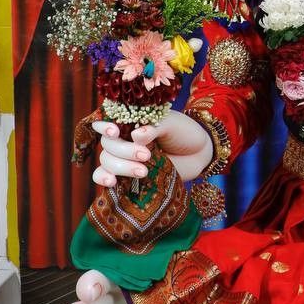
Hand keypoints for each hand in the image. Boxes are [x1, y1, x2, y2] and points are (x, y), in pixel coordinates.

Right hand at [92, 109, 212, 186]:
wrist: (199, 154)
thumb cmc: (184, 132)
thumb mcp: (171, 124)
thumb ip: (153, 128)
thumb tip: (135, 135)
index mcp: (131, 121)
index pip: (107, 121)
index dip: (104, 127)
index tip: (115, 132)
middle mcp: (123, 138)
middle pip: (108, 145)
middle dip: (124, 151)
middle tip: (146, 155)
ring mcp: (124, 157)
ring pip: (106, 161)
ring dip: (121, 167)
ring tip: (144, 171)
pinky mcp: (127, 175)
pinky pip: (105, 176)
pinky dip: (104, 179)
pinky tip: (111, 182)